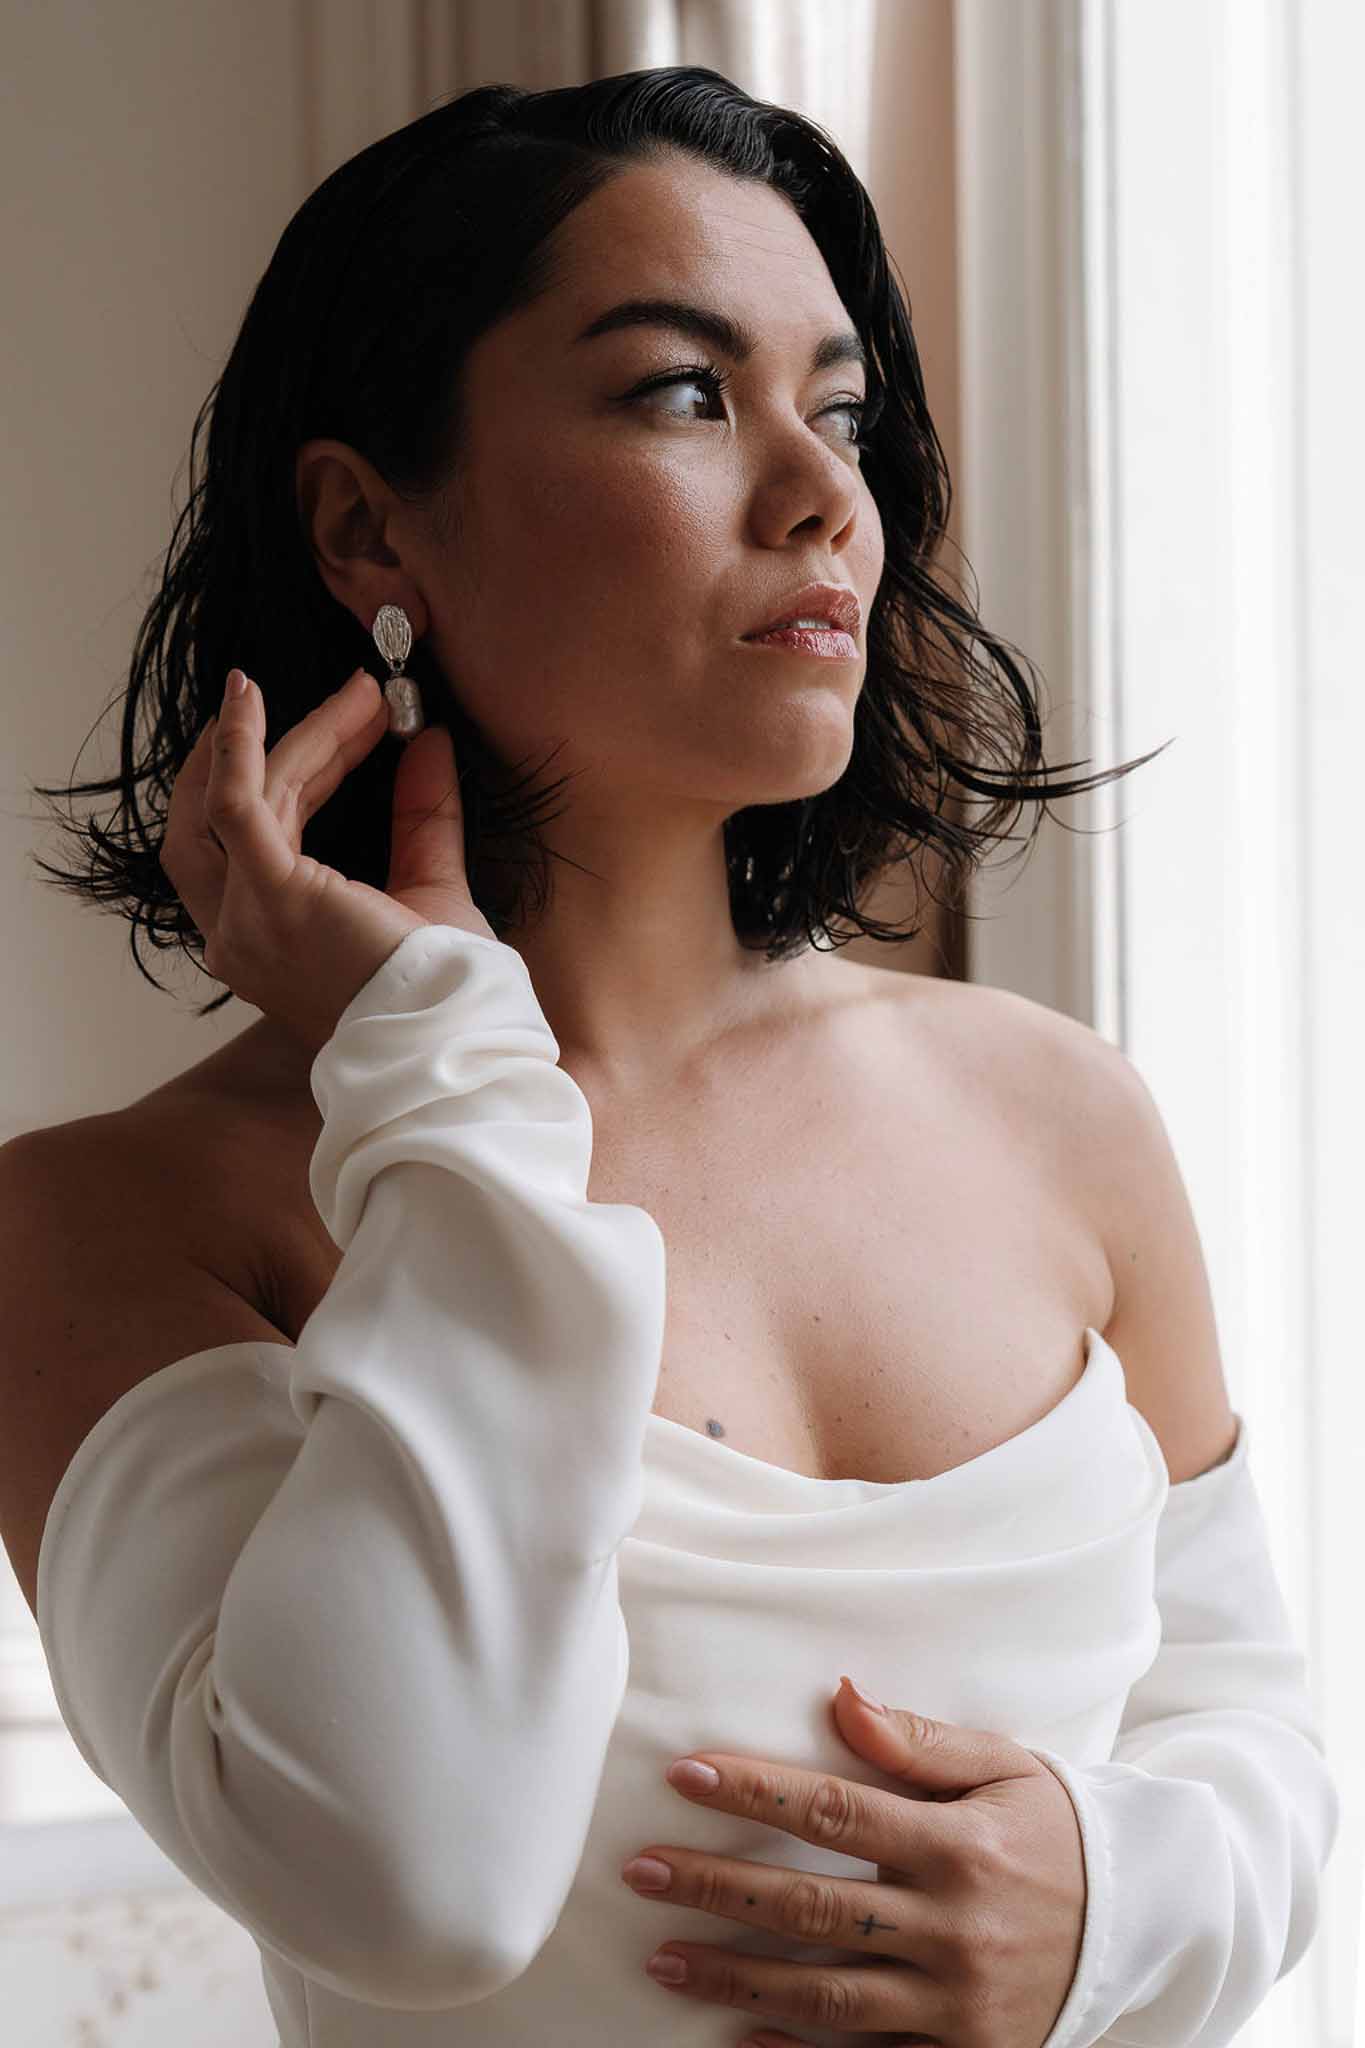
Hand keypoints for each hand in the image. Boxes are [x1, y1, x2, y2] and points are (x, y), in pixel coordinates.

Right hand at [160, 666, 496, 1057]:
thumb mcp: (432, 889)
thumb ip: (421, 819)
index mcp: (266, 939)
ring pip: (237, 799)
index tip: (360, 727)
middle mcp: (238, 932)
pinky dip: (239, 745)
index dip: (305, 772)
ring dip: (292, 739)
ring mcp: (246, 917)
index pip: (258, 837)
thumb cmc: (442, 991)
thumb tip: (430, 743)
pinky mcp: (271, 896)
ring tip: (349, 695)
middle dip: (288, 749)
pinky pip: (235, 803)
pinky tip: (248, 696)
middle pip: (227, 814)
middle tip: (355, 700)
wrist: (454, 1039)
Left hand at [621, 1676, 1086, 2045]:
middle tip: (640, 1873)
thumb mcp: (1003, 1767)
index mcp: (958, 1846)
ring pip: (826, 1995)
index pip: (835, 1813)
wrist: (1139, 1924)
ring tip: (663, 1958)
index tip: (684, 1775)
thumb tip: (841, 1695)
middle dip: (717, 1888)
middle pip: (813, 1908)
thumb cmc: (1055, 1829)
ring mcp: (954, 2004)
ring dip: (736, 1979)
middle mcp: (952, 1928)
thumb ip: (919, 1741)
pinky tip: (739, 2041)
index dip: (755, 1793)